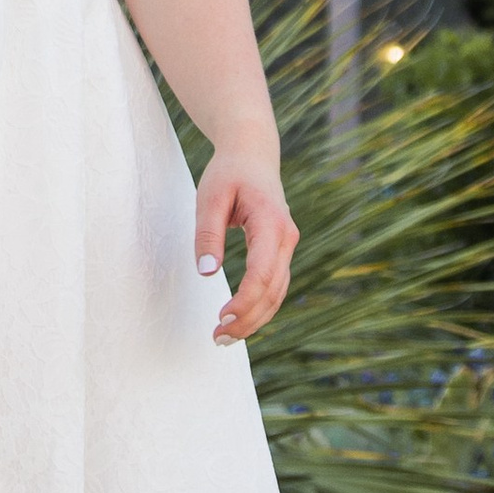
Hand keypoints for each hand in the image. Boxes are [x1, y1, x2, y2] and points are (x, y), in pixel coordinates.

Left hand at [195, 141, 296, 344]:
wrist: (252, 154)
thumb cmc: (228, 173)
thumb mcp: (209, 198)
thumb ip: (208, 235)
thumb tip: (206, 272)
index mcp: (271, 223)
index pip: (263, 273)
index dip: (245, 302)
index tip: (221, 318)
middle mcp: (286, 237)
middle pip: (273, 290)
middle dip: (248, 319)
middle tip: (217, 338)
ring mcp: (287, 245)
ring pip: (278, 293)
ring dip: (255, 319)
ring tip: (224, 337)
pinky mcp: (280, 250)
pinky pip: (275, 285)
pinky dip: (259, 307)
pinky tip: (239, 320)